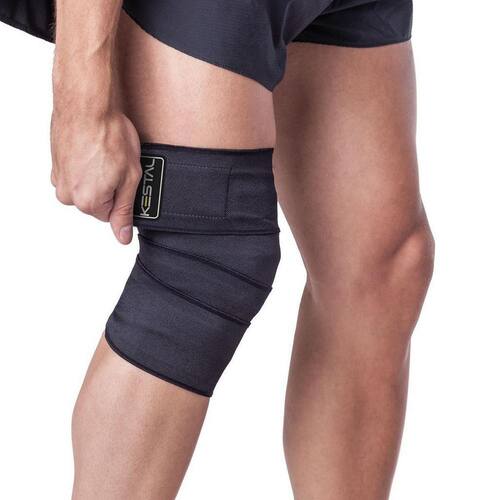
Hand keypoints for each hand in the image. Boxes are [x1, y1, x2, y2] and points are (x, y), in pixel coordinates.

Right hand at [51, 109, 141, 243]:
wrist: (86, 105)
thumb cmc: (109, 135)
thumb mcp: (130, 178)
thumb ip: (125, 210)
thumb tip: (122, 236)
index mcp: (89, 202)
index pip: (112, 215)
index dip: (123, 196)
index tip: (125, 179)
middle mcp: (69, 195)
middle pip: (98, 202)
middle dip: (110, 186)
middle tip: (117, 164)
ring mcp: (60, 179)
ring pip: (86, 187)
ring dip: (97, 175)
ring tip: (106, 154)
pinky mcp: (56, 164)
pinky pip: (76, 173)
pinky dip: (86, 165)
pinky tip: (95, 150)